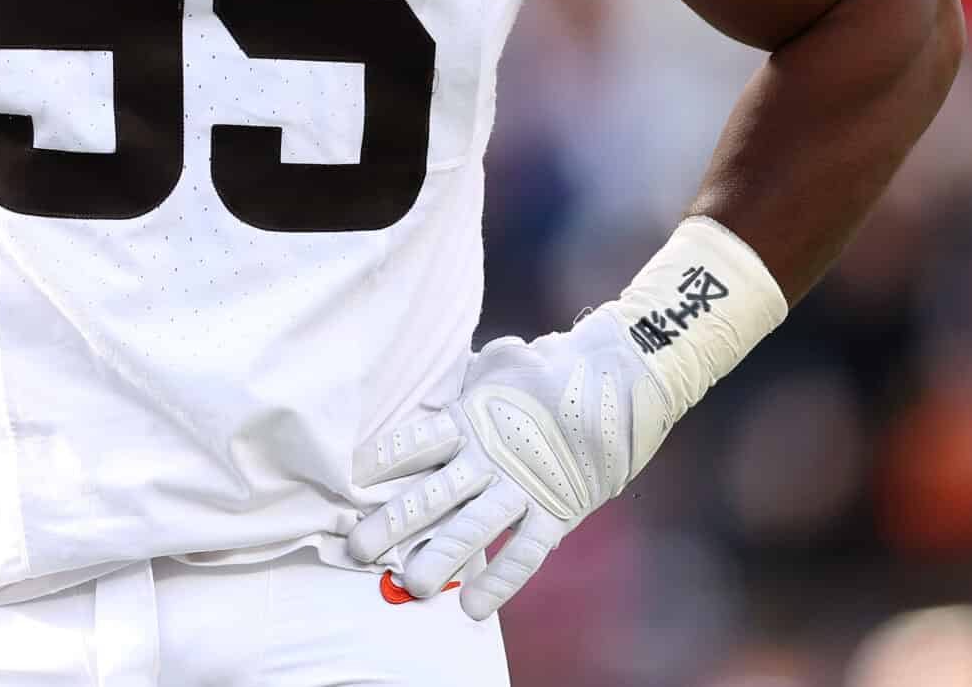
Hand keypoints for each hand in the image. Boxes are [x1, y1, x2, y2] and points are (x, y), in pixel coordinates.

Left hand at [347, 309, 671, 618]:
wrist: (622, 372)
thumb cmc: (551, 365)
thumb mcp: (498, 363)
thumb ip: (462, 381)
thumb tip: (433, 385)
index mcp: (470, 416)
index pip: (414, 443)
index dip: (382, 462)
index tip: (350, 482)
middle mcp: (490, 454)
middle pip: (431, 494)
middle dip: (391, 523)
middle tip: (356, 548)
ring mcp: (524, 484)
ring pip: (471, 529)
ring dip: (438, 559)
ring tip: (409, 585)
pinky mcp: (559, 509)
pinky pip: (525, 552)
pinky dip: (501, 580)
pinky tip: (473, 608)